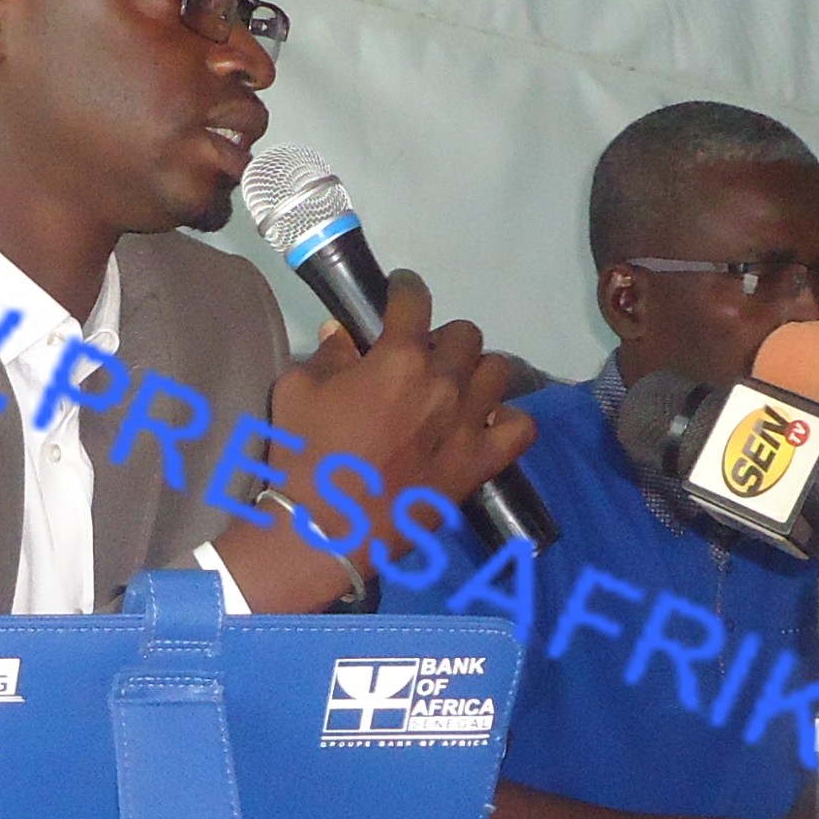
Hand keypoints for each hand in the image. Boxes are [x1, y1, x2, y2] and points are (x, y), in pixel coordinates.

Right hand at [269, 270, 535, 527]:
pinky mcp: (479, 464)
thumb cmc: (303, 457)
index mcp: (397, 358)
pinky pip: (520, 428)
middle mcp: (442, 382)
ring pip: (496, 372)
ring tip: (454, 389)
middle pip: (465, 335)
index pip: (414, 300)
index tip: (400, 293)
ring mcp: (467, 424)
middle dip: (442, 339)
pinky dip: (507, 421)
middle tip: (421, 359)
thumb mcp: (297, 391)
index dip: (406, 289)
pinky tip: (484, 424)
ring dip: (475, 373)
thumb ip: (327, 355)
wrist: (322, 529)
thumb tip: (342, 334)